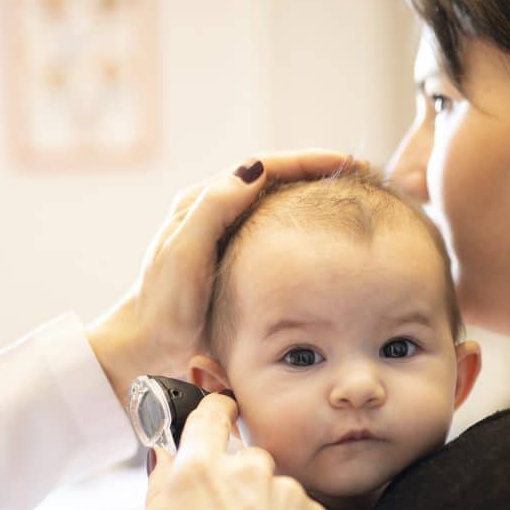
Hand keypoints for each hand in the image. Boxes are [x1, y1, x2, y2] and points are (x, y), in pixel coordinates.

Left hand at [87, 150, 362, 400]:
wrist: (148, 348)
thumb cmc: (163, 305)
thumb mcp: (185, 254)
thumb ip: (214, 209)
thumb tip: (254, 168)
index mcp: (203, 201)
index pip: (265, 166)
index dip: (309, 161)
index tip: (347, 163)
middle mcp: (216, 212)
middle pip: (276, 179)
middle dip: (319, 172)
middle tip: (361, 175)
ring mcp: (228, 237)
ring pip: (280, 205)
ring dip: (316, 197)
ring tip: (354, 199)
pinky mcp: (237, 262)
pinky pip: (279, 235)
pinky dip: (307, 229)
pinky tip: (331, 242)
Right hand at [143, 394, 335, 509]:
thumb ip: (161, 485)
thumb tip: (166, 455)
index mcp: (200, 469)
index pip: (211, 414)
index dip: (215, 412)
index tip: (219, 415)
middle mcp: (248, 469)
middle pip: (244, 459)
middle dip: (237, 483)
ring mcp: (288, 493)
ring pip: (274, 490)